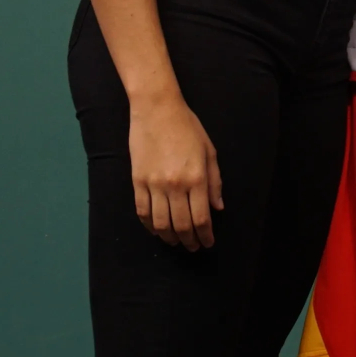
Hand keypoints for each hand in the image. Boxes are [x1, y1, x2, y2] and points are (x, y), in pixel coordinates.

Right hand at [128, 90, 223, 249]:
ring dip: (169, 237)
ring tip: (176, 242)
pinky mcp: (137, 181)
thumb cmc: (188, 127)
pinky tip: (157, 229)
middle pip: (181, 225)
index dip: (205, 236)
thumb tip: (217, 208)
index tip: (208, 243)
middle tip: (193, 247)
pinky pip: (142, 211)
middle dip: (189, 241)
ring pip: (160, 223)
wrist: (157, 110)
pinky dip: (149, 225)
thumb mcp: (209, 152)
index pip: (201, 218)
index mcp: (196, 178)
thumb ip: (214, 182)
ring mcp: (154, 184)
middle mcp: (175, 185)